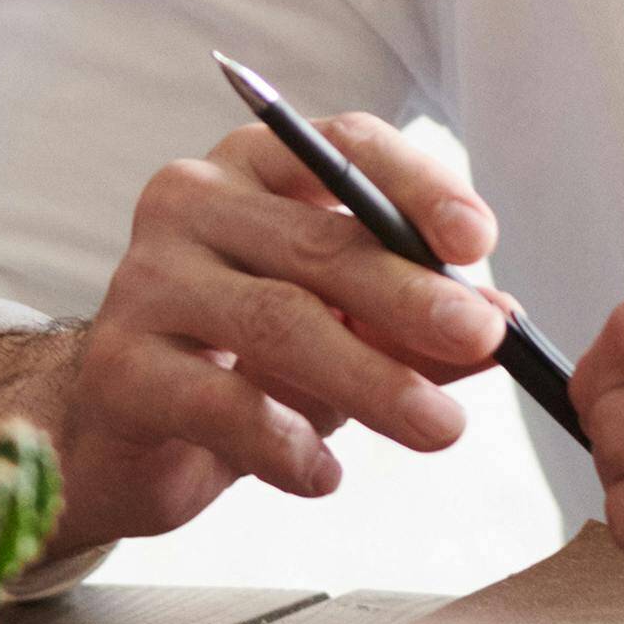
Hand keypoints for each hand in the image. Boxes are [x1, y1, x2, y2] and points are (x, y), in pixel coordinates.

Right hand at [0, 112, 514, 545]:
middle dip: (412, 295)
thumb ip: (413, 326)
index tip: (477, 241)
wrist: (124, 439)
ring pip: (278, 321)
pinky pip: (221, 402)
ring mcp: (146, 280)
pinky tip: (325, 477)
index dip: (417, 185)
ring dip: (373, 378)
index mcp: (253, 168)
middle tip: (483, 341)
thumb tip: (504, 322)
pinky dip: (286, 445)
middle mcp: (192, 202)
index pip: (343, 146)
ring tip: (438, 428)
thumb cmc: (244, 365)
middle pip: (319, 243)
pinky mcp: (119, 365)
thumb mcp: (343, 335)